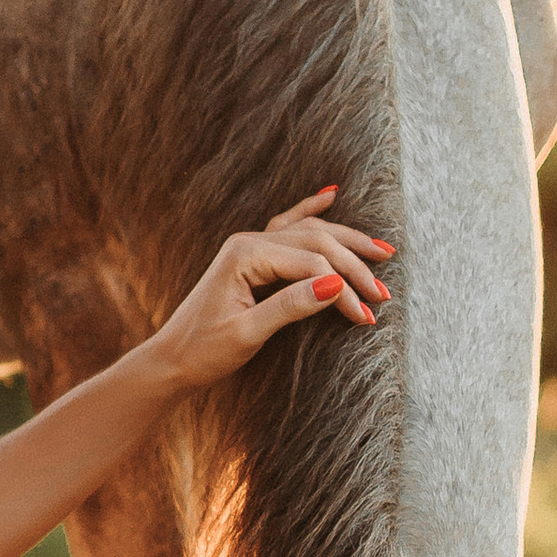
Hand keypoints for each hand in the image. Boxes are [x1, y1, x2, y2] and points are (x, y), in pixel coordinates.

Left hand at [148, 188, 392, 392]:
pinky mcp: (250, 257)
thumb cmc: (204, 351)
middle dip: (354, 266)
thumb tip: (335, 285)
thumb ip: (290, 306)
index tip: (366, 317)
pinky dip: (310, 212)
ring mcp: (248, 246)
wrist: (171, 360)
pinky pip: (287, 227)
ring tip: (382, 252)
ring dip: (346, 243)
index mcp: (245, 255)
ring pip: (308, 233)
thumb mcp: (248, 334)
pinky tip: (330, 196)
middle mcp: (247, 242)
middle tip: (384, 293)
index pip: (311, 264)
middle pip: (315, 242)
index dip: (344, 289)